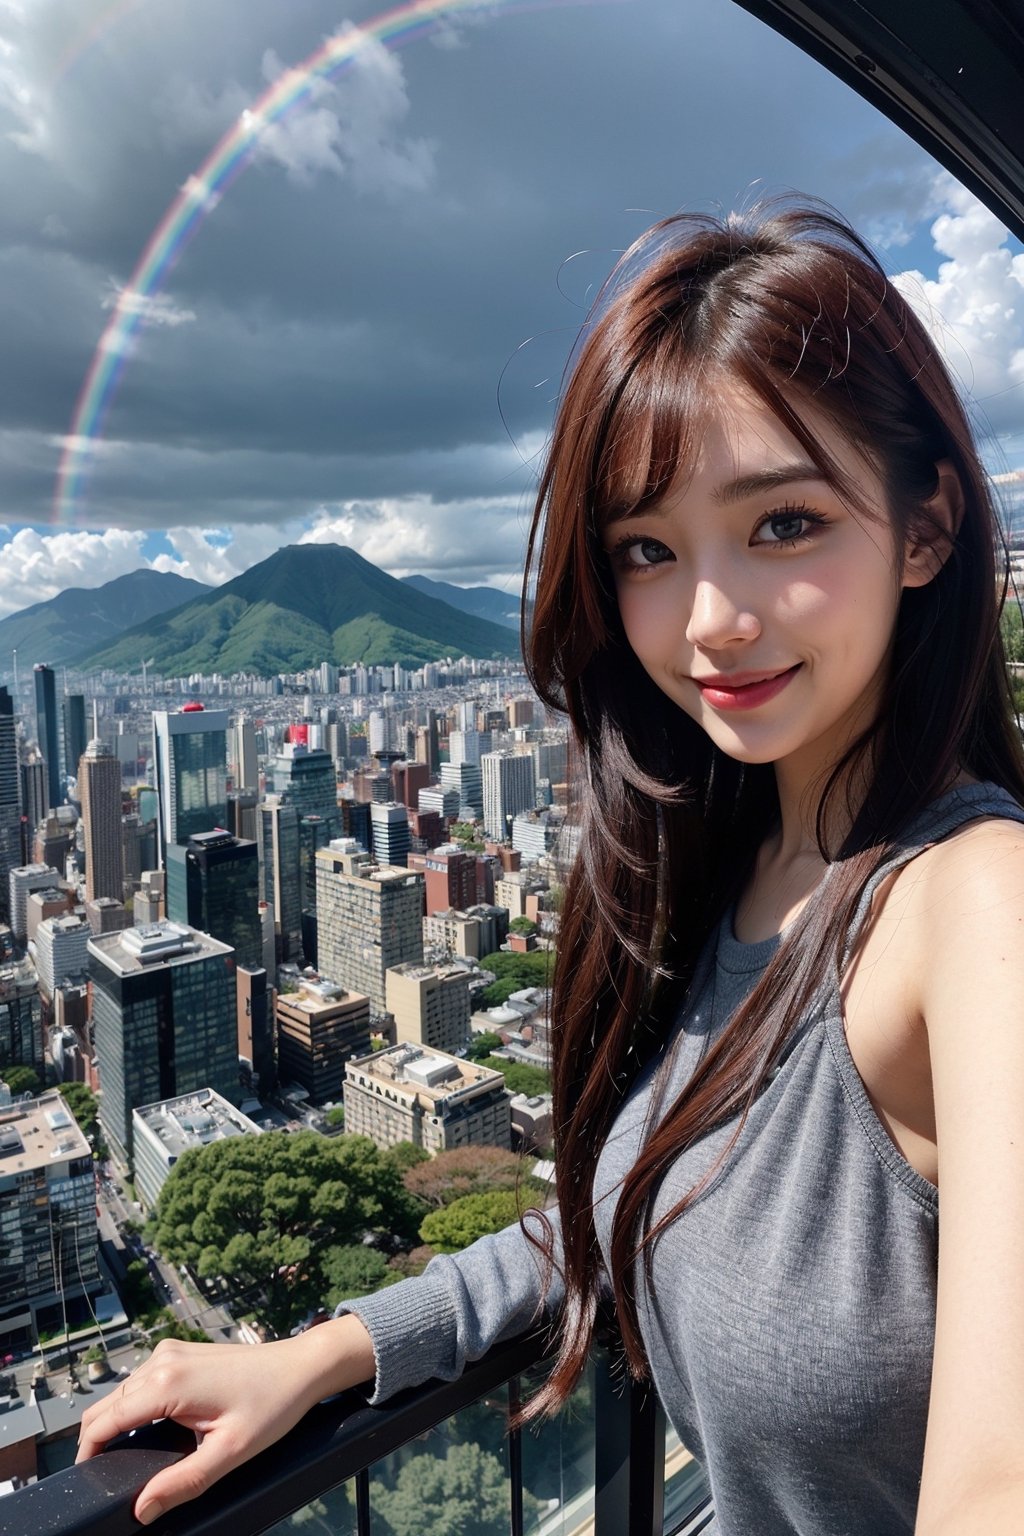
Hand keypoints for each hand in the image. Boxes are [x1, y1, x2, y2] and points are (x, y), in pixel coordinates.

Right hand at [76, 1315, 375, 1525]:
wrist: (301, 1365)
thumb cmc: (271, 1406)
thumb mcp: (228, 1452)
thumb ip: (182, 1483)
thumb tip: (141, 1508)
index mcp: (167, 1384)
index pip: (104, 1421)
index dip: (89, 1453)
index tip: (89, 1482)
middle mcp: (162, 1361)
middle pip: (107, 1405)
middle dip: (98, 1440)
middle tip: (109, 1476)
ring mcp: (171, 1352)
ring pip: (123, 1392)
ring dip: (116, 1422)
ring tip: (128, 1457)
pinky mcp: (181, 1352)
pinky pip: (142, 1381)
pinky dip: (135, 1406)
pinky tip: (151, 1430)